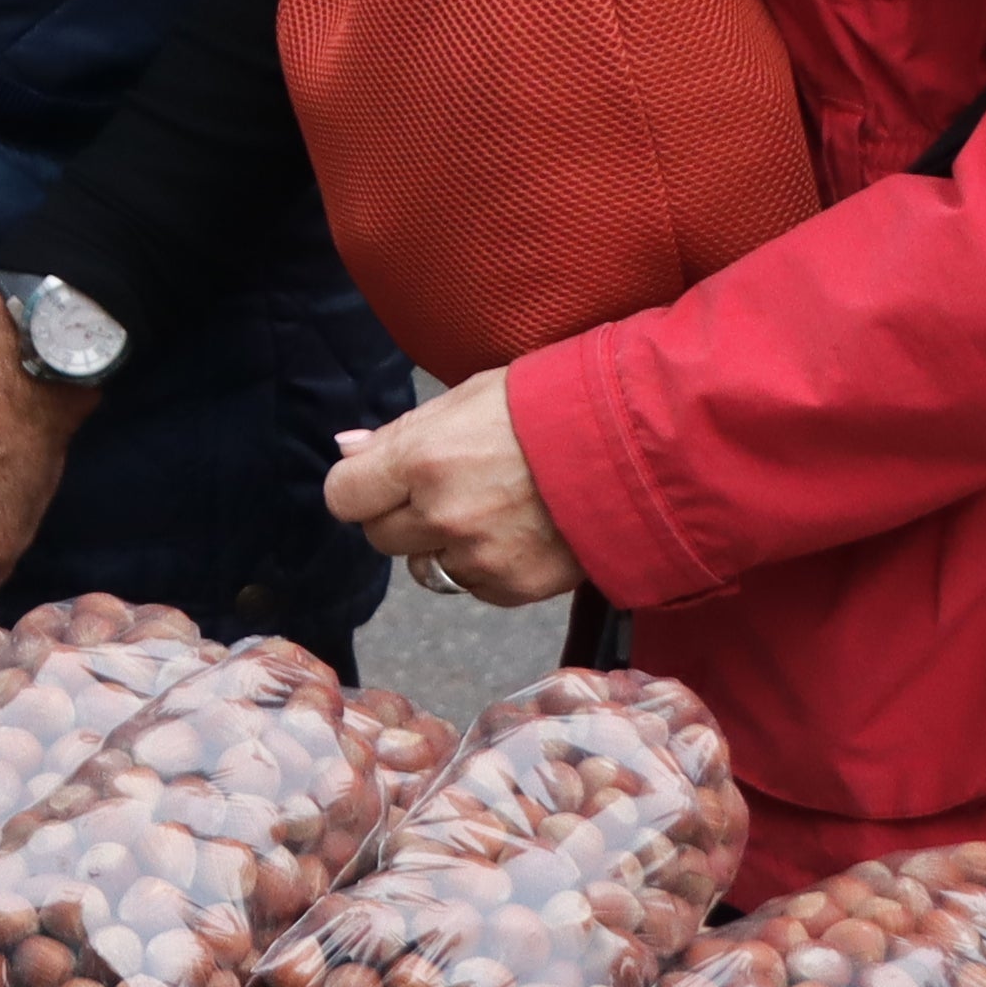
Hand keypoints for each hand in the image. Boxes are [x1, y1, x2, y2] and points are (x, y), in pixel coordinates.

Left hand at [323, 368, 578, 606]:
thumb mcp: (469, 399)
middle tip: (445, 489)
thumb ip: (402, 432)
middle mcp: (443, 516)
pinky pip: (472, 586)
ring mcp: (479, 558)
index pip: (344, 496)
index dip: (360, 488)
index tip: (379, 480)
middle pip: (380, 537)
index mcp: (423, 459)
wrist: (641, 447)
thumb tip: (346, 450)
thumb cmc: (551, 407)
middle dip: (401, 516)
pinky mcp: (513, 588)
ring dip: (442, 546)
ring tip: (490, 510)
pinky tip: (520, 532)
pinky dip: (484, 566)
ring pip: (424, 568)